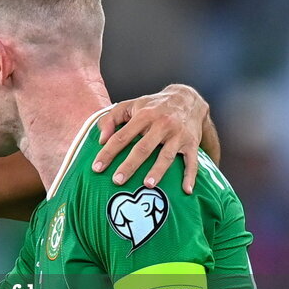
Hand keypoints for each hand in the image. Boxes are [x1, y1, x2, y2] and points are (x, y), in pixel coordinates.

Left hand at [92, 84, 208, 193]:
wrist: (187, 98)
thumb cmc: (153, 106)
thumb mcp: (130, 105)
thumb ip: (111, 119)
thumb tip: (101, 140)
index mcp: (144, 115)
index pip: (122, 137)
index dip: (108, 153)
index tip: (97, 168)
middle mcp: (162, 124)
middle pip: (143, 148)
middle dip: (129, 165)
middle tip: (117, 180)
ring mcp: (178, 134)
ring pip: (166, 155)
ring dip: (157, 171)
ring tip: (147, 185)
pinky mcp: (192, 143)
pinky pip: (192, 162)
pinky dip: (190, 176)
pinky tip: (186, 190)